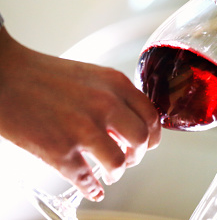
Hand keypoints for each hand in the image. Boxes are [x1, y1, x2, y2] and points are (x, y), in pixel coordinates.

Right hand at [0, 28, 160, 200]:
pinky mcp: (60, 151)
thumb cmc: (45, 75)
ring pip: (118, 163)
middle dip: (137, 155)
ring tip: (109, 172)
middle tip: (129, 158)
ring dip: (116, 173)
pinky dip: (92, 189)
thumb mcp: (92, 77)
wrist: (6, 77)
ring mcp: (84, 129)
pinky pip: (86, 179)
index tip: (148, 143)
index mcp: (116, 85)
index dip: (153, 135)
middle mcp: (105, 105)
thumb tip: (125, 127)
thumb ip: (114, 98)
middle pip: (141, 141)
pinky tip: (93, 189)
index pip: (152, 116)